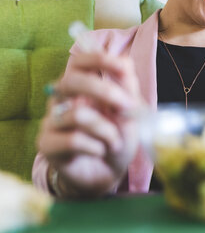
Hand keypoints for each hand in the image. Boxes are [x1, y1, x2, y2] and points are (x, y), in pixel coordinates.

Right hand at [37, 52, 143, 197]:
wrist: (108, 173)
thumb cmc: (117, 138)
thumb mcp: (130, 112)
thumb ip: (127, 88)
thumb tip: (124, 62)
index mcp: (82, 86)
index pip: (79, 62)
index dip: (98, 59)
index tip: (122, 68)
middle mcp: (62, 99)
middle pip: (72, 81)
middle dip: (105, 91)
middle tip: (127, 107)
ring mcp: (52, 121)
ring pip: (78, 114)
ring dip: (107, 130)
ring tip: (114, 142)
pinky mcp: (46, 144)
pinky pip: (73, 139)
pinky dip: (96, 146)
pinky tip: (100, 151)